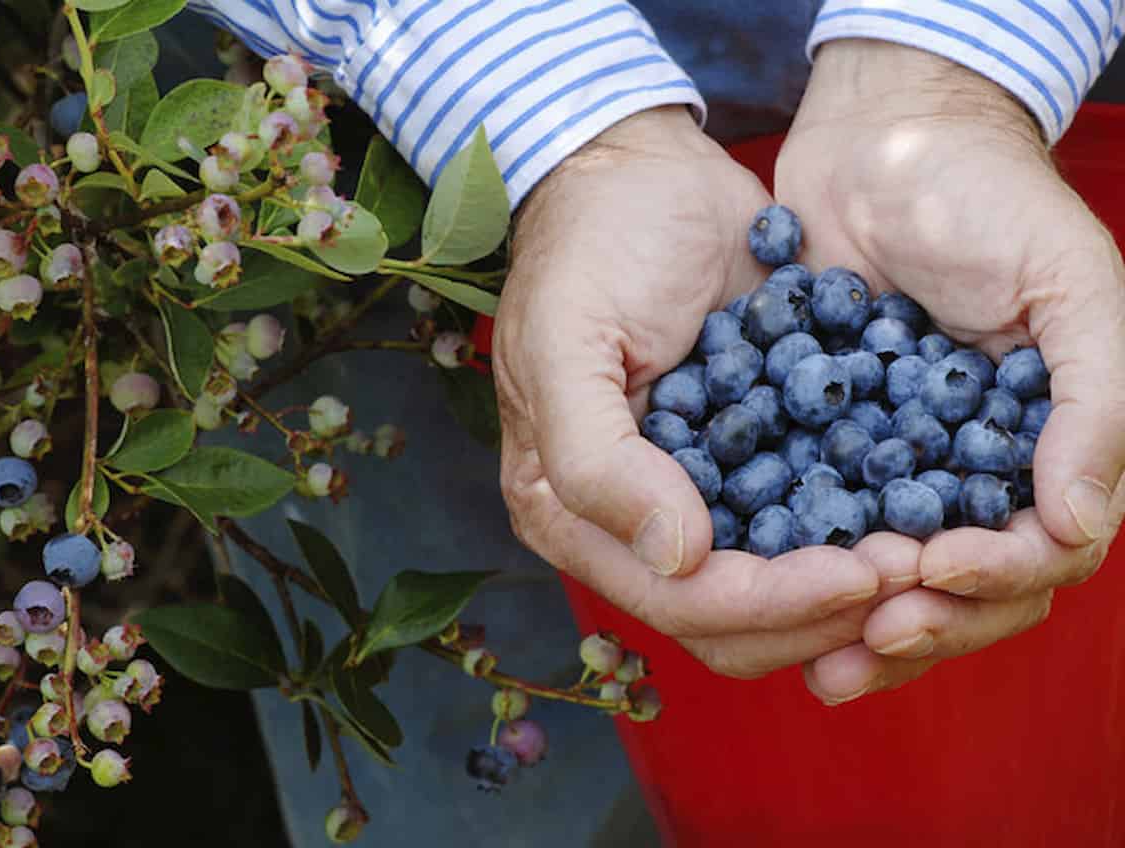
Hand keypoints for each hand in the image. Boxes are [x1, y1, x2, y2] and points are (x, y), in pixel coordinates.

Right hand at [494, 106, 908, 679]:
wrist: (640, 172)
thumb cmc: (590, 248)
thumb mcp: (567, 343)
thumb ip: (597, 461)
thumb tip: (680, 559)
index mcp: (569, 516)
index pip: (678, 600)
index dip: (771, 602)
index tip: (863, 572)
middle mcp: (630, 528)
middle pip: (735, 621)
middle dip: (824, 608)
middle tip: (915, 569)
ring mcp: (694, 500)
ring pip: (782, 589)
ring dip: (855, 584)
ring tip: (928, 549)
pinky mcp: (749, 464)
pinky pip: (811, 524)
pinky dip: (863, 529)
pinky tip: (921, 509)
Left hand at [775, 40, 1124, 703]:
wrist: (883, 140)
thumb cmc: (989, 199)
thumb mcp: (1069, 282)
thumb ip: (1093, 402)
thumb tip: (1080, 525)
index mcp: (1047, 445)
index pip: (1039, 551)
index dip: (992, 578)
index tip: (930, 571)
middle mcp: (974, 470)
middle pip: (963, 587)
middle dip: (923, 625)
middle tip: (863, 645)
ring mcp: (898, 464)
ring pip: (888, 575)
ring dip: (856, 622)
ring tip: (819, 662)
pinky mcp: (825, 444)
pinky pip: (816, 524)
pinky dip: (797, 566)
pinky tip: (759, 595)